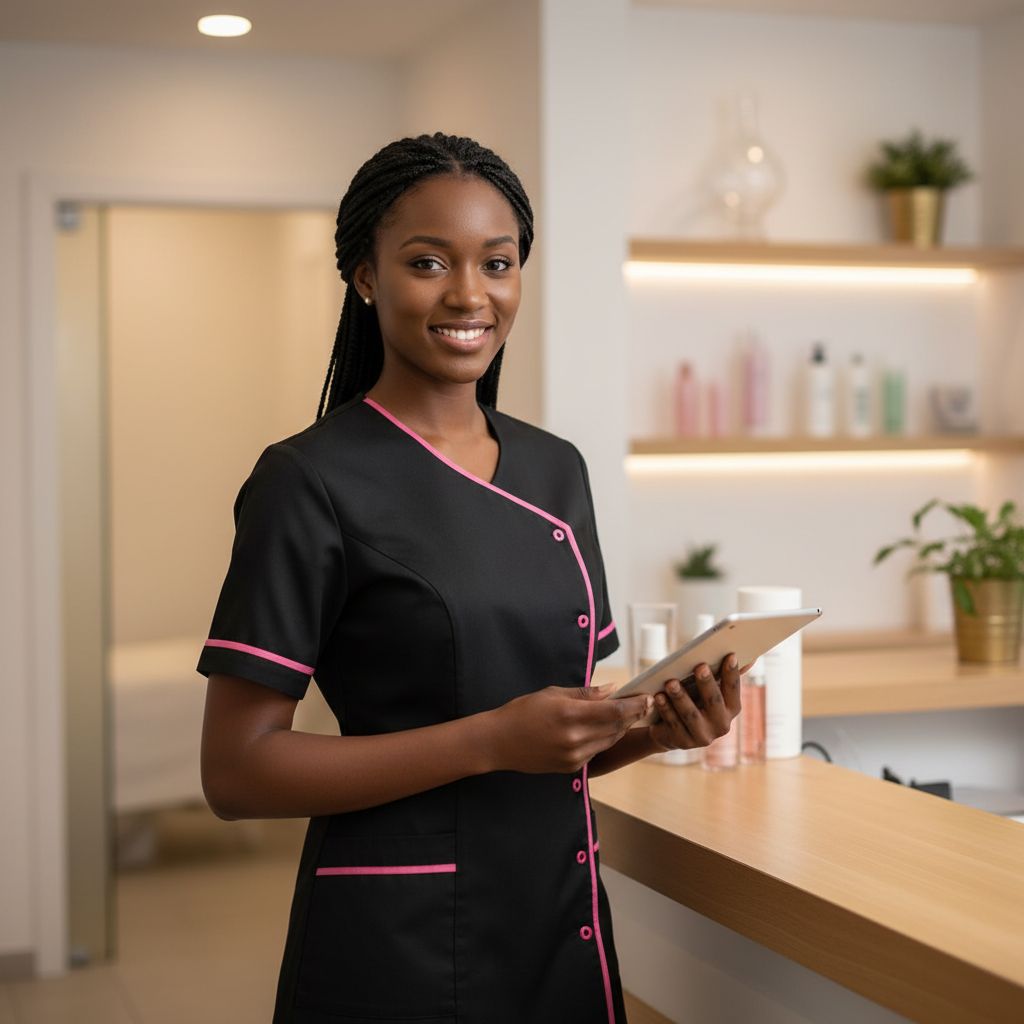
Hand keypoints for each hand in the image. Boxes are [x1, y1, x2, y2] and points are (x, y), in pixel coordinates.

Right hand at [491, 684, 653, 773]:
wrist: (499, 742)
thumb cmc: (523, 711)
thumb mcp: (553, 694)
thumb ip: (585, 693)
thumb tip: (612, 689)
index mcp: (570, 714)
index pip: (614, 710)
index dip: (634, 705)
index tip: (647, 697)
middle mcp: (575, 737)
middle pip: (616, 727)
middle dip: (632, 715)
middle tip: (644, 704)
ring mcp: (574, 755)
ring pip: (610, 740)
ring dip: (621, 728)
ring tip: (629, 715)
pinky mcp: (572, 767)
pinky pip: (597, 751)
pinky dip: (605, 739)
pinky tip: (607, 729)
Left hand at [648, 654, 742, 751]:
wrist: (671, 731)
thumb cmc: (693, 701)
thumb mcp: (709, 689)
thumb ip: (725, 675)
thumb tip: (752, 657)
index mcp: (731, 709)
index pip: (733, 690)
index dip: (733, 673)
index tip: (730, 655)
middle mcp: (721, 725)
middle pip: (713, 702)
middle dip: (707, 683)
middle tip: (699, 666)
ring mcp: (702, 737)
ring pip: (690, 714)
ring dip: (680, 697)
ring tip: (670, 682)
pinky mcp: (683, 742)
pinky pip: (673, 723)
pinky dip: (665, 708)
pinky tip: (658, 696)